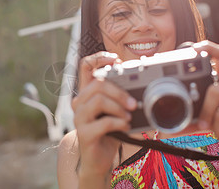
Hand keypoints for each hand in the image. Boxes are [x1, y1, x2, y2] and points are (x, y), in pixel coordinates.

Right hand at [71, 52, 136, 182]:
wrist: (98, 161)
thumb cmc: (108, 134)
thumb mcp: (115, 112)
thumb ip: (120, 98)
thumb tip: (138, 86)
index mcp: (87, 93)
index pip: (85, 66)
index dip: (99, 57)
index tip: (116, 60)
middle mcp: (79, 102)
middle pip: (98, 84)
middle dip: (120, 91)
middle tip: (134, 103)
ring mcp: (80, 118)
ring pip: (99, 100)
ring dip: (119, 107)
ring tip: (129, 116)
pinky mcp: (84, 133)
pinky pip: (104, 122)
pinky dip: (119, 122)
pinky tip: (125, 127)